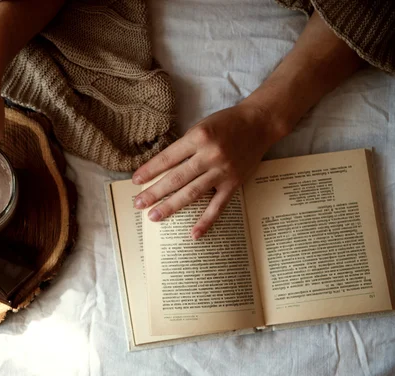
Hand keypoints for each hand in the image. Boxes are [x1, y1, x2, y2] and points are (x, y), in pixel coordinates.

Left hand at [132, 102, 284, 238]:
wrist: (259, 124)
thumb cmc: (225, 123)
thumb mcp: (201, 127)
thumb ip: (184, 147)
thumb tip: (161, 169)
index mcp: (198, 137)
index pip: (167, 158)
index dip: (150, 170)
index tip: (135, 181)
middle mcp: (210, 155)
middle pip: (176, 178)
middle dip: (154, 192)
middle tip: (138, 204)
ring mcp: (223, 171)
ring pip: (192, 193)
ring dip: (171, 206)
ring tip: (153, 216)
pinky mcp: (234, 183)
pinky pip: (217, 206)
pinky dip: (206, 221)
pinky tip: (193, 234)